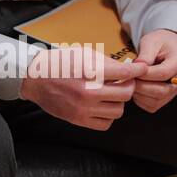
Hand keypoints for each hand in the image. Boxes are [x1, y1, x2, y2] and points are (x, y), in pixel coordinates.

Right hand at [20, 46, 147, 130]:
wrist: (35, 79)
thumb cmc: (59, 63)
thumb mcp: (82, 54)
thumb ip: (106, 62)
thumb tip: (128, 68)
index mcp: (89, 71)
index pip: (124, 72)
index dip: (137, 70)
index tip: (142, 69)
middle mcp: (88, 91)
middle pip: (125, 93)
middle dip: (128, 86)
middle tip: (124, 82)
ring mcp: (84, 108)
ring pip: (118, 110)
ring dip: (118, 102)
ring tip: (110, 95)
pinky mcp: (79, 119)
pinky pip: (106, 123)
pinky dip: (108, 116)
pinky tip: (102, 106)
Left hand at [130, 29, 176, 113]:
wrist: (166, 48)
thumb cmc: (159, 43)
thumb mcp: (151, 41)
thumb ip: (145, 54)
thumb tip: (137, 67)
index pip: (164, 73)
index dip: (145, 74)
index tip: (132, 71)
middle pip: (162, 91)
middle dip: (141, 86)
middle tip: (128, 78)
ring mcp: (175, 90)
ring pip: (157, 101)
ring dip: (139, 94)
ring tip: (131, 81)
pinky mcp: (167, 98)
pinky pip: (152, 106)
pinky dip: (140, 100)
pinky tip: (135, 88)